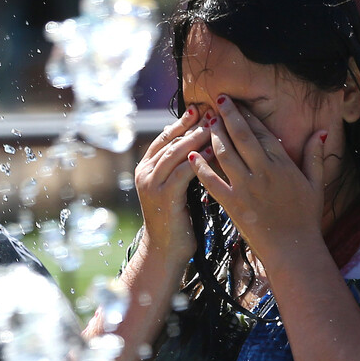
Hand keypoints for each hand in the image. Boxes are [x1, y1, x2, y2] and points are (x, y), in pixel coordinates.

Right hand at [132, 106, 210, 266]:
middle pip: (170, 141)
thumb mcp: (173, 189)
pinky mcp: (163, 195)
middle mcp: (144, 173)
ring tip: (216, 126)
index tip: (199, 110)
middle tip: (211, 113)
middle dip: (192, 126)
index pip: (164, 138)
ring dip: (197, 138)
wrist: (165, 250)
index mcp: (145, 169)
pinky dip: (200, 159)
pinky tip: (216, 151)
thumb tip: (194, 146)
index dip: (181, 123)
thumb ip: (178, 168)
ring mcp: (151, 184)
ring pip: (176, 152)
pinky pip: (184, 171)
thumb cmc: (175, 221)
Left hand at [189, 95, 326, 264]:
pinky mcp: (232, 203)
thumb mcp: (316, 184)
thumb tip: (319, 131)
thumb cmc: (306, 217)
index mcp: (283, 165)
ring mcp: (246, 187)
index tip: (238, 103)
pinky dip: (200, 167)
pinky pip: (212, 181)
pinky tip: (191, 154)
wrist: (293, 248)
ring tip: (206, 122)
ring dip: (214, 135)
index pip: (262, 133)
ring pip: (225, 154)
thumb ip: (315, 156)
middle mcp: (263, 172)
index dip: (248, 116)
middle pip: (242, 137)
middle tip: (218, 100)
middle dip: (229, 116)